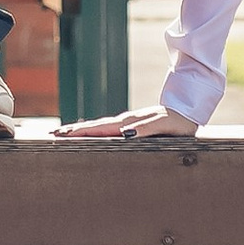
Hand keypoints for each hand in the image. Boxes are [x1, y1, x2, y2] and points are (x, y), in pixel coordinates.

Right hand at [52, 104, 197, 143]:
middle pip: (94, 126)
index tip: (62, 135)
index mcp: (130, 124)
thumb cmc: (180, 123)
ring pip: (99, 126)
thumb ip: (147, 130)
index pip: (100, 128)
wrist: (190, 109)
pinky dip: (94, 130)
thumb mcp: (166, 127)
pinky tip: (89, 134)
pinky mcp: (133, 124)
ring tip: (64, 134)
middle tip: (53, 135)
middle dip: (73, 130)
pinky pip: (107, 128)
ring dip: (81, 130)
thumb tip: (125, 134)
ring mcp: (128, 122)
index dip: (81, 132)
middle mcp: (126, 121)